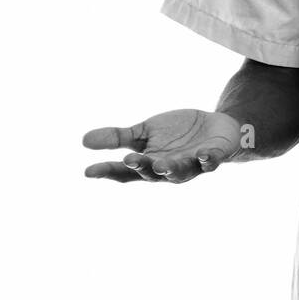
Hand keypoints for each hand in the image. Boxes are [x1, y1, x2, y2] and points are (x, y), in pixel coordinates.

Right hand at [82, 109, 241, 182]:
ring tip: (162, 164)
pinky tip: (203, 154)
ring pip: (181, 171)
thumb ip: (118, 138)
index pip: (125, 172)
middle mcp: (169, 169)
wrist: (214, 126)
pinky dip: (208, 159)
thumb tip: (83, 140)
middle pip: (153, 173)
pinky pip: (212, 161)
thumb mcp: (143, 132)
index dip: (107, 172)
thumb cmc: (176, 133)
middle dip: (142, 167)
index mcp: (149, 164)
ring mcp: (192, 164)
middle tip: (129, 160)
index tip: (88, 171)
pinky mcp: (214, 156)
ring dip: (172, 169)